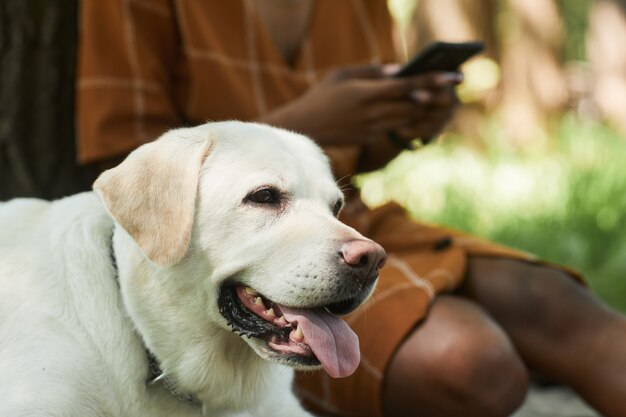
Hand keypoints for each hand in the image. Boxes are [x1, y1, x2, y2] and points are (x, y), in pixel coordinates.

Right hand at [258, 65, 455, 146]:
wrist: (303, 130)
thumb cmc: (321, 97)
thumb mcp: (342, 75)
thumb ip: (371, 72)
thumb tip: (398, 71)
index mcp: (365, 93)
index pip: (406, 86)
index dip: (432, 81)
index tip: (453, 76)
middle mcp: (372, 113)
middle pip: (412, 104)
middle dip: (435, 96)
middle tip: (454, 87)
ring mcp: (372, 129)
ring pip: (407, 118)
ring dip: (424, 109)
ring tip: (440, 99)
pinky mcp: (369, 139)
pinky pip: (395, 128)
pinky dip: (408, 120)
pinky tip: (417, 113)